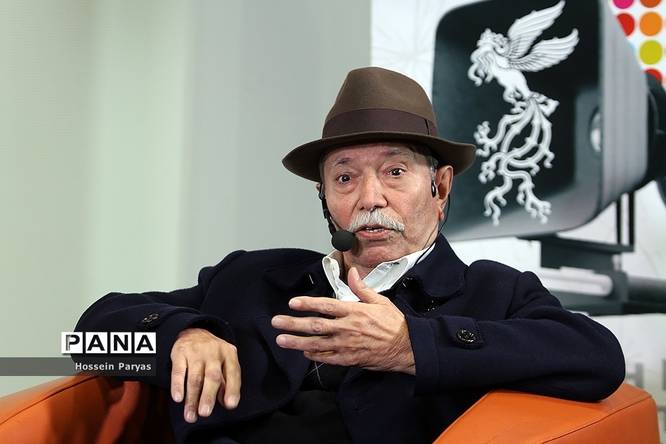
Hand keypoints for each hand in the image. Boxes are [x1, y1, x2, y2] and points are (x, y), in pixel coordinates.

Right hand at [170, 328, 240, 422]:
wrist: (193, 331)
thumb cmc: (212, 354)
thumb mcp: (225, 362)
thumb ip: (227, 382)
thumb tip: (227, 403)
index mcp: (229, 354)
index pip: (233, 373)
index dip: (232, 389)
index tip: (230, 405)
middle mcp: (214, 352)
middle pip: (212, 376)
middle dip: (208, 396)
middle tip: (205, 413)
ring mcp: (196, 352)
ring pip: (195, 378)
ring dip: (192, 398)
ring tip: (190, 415)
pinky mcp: (180, 353)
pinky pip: (178, 371)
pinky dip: (177, 386)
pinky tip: (178, 398)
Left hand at [271, 267, 414, 373]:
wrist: (406, 347)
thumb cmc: (394, 323)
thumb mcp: (380, 301)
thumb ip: (362, 288)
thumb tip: (352, 273)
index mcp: (354, 311)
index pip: (326, 306)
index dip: (307, 304)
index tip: (292, 303)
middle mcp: (347, 328)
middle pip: (315, 325)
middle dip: (293, 324)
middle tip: (276, 322)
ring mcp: (346, 345)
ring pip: (316, 344)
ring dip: (297, 342)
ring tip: (281, 340)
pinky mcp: (349, 359)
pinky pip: (328, 358)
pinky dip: (315, 355)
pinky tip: (304, 353)